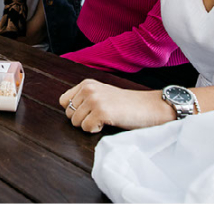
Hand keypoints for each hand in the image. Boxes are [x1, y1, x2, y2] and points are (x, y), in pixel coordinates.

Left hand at [60, 79, 174, 132]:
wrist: (150, 107)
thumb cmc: (127, 104)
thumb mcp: (102, 94)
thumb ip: (84, 98)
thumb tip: (66, 109)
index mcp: (86, 84)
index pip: (63, 102)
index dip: (75, 111)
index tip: (90, 112)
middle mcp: (88, 89)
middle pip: (68, 114)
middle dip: (82, 120)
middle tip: (100, 117)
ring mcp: (94, 100)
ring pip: (76, 122)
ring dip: (89, 125)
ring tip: (106, 119)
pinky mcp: (101, 112)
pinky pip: (86, 128)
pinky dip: (96, 130)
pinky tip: (109, 123)